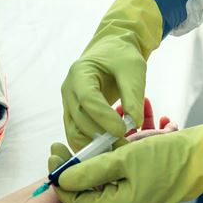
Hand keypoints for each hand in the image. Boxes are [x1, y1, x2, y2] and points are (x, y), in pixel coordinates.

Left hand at [51, 106, 202, 202]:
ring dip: (87, 163)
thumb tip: (60, 180)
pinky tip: (103, 146)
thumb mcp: (123, 159)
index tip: (52, 152)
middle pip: (83, 193)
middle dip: (71, 168)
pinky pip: (112, 180)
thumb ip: (89, 171)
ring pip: (97, 184)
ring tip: (80, 142)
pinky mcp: (136, 193)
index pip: (74, 200)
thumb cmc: (167, 158)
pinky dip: (105, 163)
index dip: (59, 177)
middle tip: (58, 145)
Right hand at [61, 0, 161, 150]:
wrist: (109, 52)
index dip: (104, 117)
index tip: (123, 130)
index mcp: (79, 73)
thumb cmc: (121, 56)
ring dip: (93, 144)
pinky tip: (107, 150)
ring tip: (116, 150)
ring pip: (74, 131)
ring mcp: (67, 104)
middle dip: (100, 135)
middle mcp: (68, 90)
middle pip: (79, 119)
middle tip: (123, 145)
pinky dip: (89, 145)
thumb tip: (135, 122)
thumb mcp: (133, 68)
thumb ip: (133, 93)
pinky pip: (76, 135)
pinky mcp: (72, 115)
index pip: (87, 100)